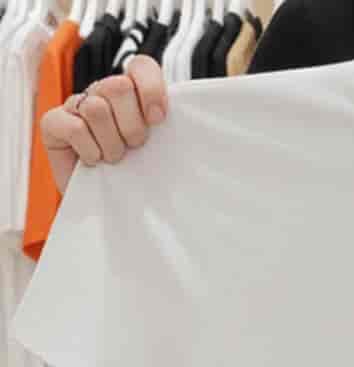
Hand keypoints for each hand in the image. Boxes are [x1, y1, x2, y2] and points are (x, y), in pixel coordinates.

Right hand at [41, 55, 167, 193]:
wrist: (110, 206)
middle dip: (132, 124)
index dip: (151, 89)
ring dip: (111, 143)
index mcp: (132, 95)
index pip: (141, 66)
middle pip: (118, 86)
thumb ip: (171, 132)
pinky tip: (94, 161)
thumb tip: (193, 129)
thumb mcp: (162, 153)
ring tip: (114, 158)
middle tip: (134, 146)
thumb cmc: (138, 177)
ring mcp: (76, 105)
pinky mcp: (53, 122)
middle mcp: (103, 94)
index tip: (158, 119)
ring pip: (96, 108)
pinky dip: (89, 150)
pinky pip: (74, 127)